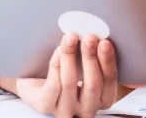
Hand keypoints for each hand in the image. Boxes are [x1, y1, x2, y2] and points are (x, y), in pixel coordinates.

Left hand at [0, 34, 118, 117]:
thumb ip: (97, 54)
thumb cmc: (67, 67)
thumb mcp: (85, 62)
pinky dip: (57, 65)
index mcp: (102, 99)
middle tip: (89, 37)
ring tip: (70, 38)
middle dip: (91, 58)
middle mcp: (86, 109)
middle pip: (93, 84)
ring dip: (71, 57)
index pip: (110, 82)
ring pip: (70, 83)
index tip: (104, 42)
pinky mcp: (45, 106)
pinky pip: (53, 86)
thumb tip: (104, 37)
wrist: (36, 77)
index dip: (108, 62)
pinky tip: (58, 51)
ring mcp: (65, 109)